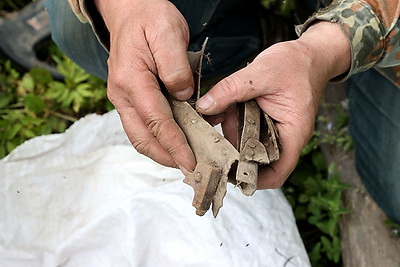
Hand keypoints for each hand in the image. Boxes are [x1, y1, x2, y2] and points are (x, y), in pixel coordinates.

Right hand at [94, 0, 195, 171]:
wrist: (130, 10)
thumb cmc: (150, 17)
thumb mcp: (169, 33)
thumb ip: (176, 68)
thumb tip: (185, 98)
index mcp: (132, 80)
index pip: (156, 122)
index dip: (174, 145)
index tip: (190, 163)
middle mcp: (122, 94)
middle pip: (143, 137)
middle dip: (166, 157)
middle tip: (190, 169)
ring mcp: (123, 97)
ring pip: (140, 135)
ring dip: (161, 152)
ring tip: (184, 161)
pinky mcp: (129, 98)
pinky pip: (141, 125)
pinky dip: (157, 139)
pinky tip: (175, 142)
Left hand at [196, 22, 350, 187]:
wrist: (308, 54)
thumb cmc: (296, 63)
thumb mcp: (262, 72)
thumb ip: (231, 89)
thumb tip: (203, 106)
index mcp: (293, 133)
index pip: (277, 172)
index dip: (254, 181)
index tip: (228, 176)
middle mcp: (282, 136)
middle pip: (257, 162)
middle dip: (232, 160)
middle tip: (206, 155)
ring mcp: (271, 129)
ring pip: (246, 145)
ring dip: (226, 139)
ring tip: (204, 133)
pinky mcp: (261, 119)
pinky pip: (243, 129)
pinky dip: (228, 124)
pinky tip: (212, 115)